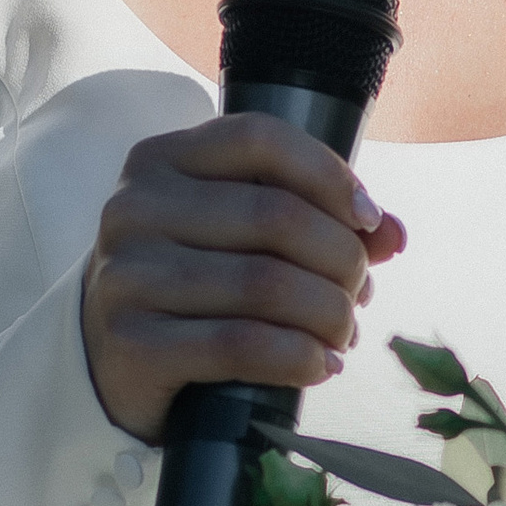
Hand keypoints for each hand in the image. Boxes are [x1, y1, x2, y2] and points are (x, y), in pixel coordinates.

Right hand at [80, 114, 406, 442]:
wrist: (112, 360)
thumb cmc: (196, 284)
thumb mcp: (244, 236)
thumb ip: (318, 219)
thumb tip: (392, 233)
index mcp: (162, 161)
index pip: (261, 139)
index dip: (330, 175)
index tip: (368, 220)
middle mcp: (134, 208)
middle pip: (276, 217)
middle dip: (341, 260)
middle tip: (359, 294)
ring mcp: (126, 275)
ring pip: (265, 285)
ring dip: (329, 315)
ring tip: (343, 334)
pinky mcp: (131, 342)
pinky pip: (239, 344)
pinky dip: (298, 358)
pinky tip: (320, 366)